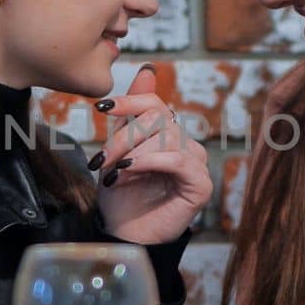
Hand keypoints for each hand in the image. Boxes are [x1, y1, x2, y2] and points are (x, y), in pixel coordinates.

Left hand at [93, 66, 212, 244]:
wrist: (123, 233)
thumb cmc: (120, 195)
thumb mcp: (118, 149)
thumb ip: (132, 114)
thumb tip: (148, 70)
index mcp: (168, 135)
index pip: (156, 104)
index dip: (131, 99)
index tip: (103, 108)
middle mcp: (186, 146)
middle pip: (159, 119)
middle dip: (124, 137)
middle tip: (103, 159)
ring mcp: (197, 165)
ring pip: (167, 138)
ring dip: (133, 153)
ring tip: (115, 172)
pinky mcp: (201, 185)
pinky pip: (178, 160)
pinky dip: (149, 162)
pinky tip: (129, 171)